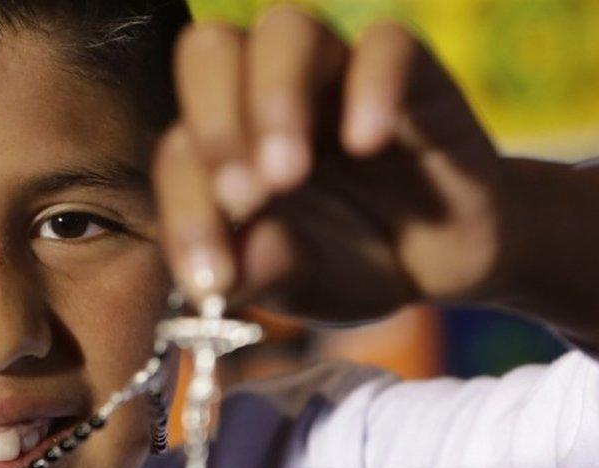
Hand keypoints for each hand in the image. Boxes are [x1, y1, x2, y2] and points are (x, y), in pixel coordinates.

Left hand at [154, 5, 506, 322]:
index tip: (213, 278)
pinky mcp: (412, 72)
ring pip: (287, 30)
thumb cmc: (350, 263)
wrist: (440, 266)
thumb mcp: (300, 283)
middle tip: (243, 197)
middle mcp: (267, 93)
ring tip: (288, 175)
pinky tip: (364, 143)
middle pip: (209, 52)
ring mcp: (336, 73)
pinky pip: (388, 44)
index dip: (186, 213)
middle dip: (215, 124)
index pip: (181, 152)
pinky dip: (371, 85)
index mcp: (224, 143)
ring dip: (274, 98)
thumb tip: (220, 281)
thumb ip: (259, 271)